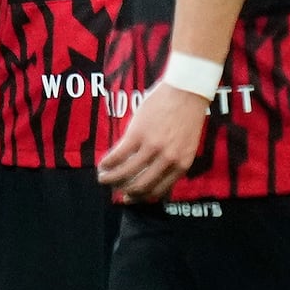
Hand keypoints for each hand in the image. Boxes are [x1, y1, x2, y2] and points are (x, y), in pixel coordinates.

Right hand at [96, 82, 204, 199]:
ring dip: (110, 178)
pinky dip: (107, 162)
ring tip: (102, 178)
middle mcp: (168, 160)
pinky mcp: (138, 134)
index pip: (158, 191)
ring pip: (126, 172)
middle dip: (124, 190)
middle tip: (114, 189)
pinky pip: (118, 155)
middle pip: (140, 185)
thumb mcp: (186, 145)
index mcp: (182, 164)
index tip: (130, 197)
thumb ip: (172, 161)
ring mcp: (152, 147)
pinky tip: (102, 163)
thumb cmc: (187, 117)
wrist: (187, 91)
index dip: (141, 197)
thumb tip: (153, 175)